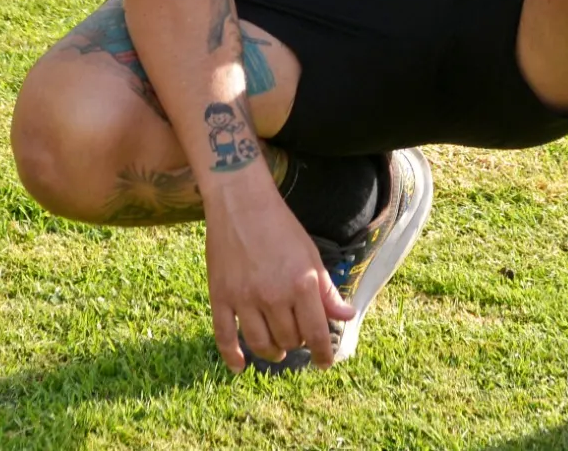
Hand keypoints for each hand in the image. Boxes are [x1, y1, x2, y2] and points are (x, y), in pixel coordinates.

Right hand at [204, 178, 354, 370]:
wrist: (240, 202)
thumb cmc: (281, 226)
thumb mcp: (311, 256)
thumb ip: (327, 291)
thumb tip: (347, 316)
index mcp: (301, 284)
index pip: (316, 333)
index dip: (323, 354)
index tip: (325, 363)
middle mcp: (273, 295)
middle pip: (289, 339)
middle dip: (297, 343)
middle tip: (297, 337)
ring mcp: (244, 298)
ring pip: (261, 343)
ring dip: (272, 352)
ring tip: (277, 350)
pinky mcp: (220, 296)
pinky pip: (224, 336)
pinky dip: (232, 356)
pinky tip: (240, 366)